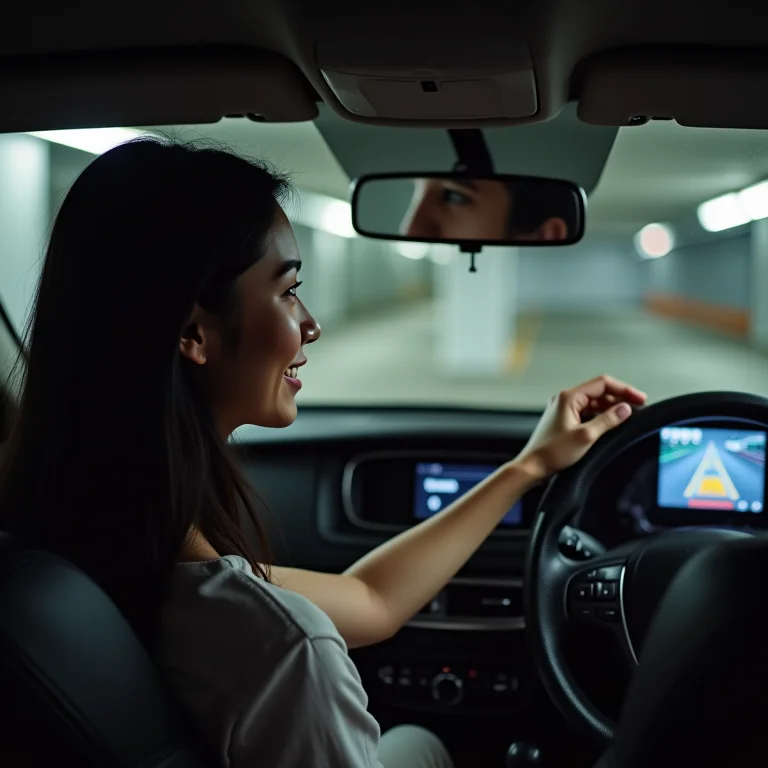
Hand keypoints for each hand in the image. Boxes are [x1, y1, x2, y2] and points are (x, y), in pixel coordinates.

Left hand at [513, 375, 646, 482]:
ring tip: (627, 416)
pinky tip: (611, 424)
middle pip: (599, 391)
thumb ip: (608, 420)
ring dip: (611, 407)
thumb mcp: (586, 436)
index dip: (624, 389)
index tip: (640, 399)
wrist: (533, 466)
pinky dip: (600, 415)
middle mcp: (565, 399)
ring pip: (594, 402)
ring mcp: (564, 409)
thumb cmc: (552, 452)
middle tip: (638, 408)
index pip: (602, 383)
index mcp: (569, 397)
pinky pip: (587, 412)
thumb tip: (625, 409)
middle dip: (619, 398)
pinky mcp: (564, 419)